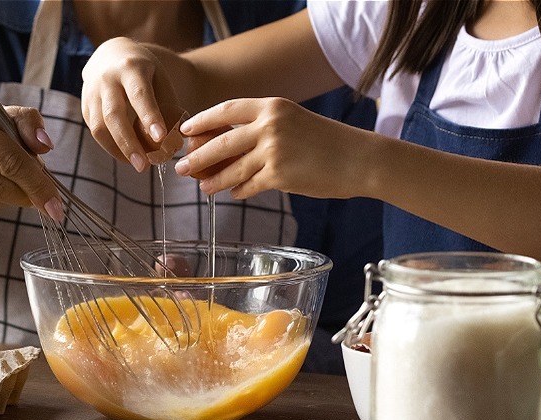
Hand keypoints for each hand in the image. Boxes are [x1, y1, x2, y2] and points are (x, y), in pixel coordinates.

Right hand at [81, 37, 184, 171]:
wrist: (110, 54)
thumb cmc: (143, 71)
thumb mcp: (160, 78)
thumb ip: (167, 105)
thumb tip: (176, 140)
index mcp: (131, 68)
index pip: (139, 94)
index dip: (149, 116)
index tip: (160, 138)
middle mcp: (107, 79)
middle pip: (114, 114)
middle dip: (129, 143)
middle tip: (144, 166)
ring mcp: (91, 93)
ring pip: (99, 127)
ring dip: (118, 150)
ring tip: (138, 165)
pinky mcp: (85, 107)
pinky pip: (96, 132)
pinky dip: (112, 147)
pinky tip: (128, 156)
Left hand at [175, 97, 370, 199]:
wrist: (358, 159)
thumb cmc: (326, 142)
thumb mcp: (292, 122)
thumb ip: (261, 129)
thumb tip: (223, 147)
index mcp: (272, 106)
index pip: (226, 110)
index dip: (202, 121)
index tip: (186, 131)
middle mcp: (270, 125)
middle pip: (221, 142)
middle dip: (197, 157)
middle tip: (181, 167)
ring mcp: (273, 151)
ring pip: (231, 168)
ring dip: (213, 180)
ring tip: (202, 187)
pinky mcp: (279, 175)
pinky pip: (248, 185)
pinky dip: (238, 191)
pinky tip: (233, 193)